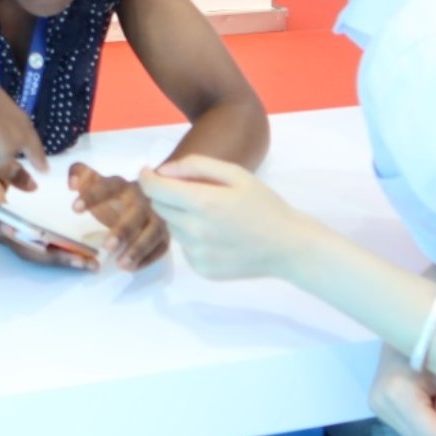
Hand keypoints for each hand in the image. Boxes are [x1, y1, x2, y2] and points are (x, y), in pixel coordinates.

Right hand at [0, 171, 95, 271]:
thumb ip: (11, 175)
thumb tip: (34, 186)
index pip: (6, 227)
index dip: (22, 234)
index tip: (39, 240)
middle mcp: (3, 232)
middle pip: (29, 250)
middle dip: (56, 256)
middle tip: (84, 261)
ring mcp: (10, 239)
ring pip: (37, 255)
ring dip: (62, 261)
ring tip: (89, 264)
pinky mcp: (18, 240)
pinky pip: (39, 251)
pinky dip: (58, 255)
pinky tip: (79, 257)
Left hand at [70, 163, 168, 270]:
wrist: (145, 199)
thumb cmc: (114, 195)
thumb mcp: (96, 182)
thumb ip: (80, 174)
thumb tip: (72, 183)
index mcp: (121, 185)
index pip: (107, 187)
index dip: (91, 196)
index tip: (74, 209)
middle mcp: (142, 198)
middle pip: (137, 212)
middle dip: (124, 229)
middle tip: (107, 247)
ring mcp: (157, 216)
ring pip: (154, 231)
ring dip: (139, 248)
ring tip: (121, 265)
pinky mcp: (165, 233)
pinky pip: (162, 245)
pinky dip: (149, 258)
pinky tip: (133, 267)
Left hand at [137, 154, 309, 279]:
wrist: (288, 247)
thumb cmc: (264, 205)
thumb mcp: (235, 174)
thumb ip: (196, 166)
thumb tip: (163, 171)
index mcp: (203, 203)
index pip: (155, 189)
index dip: (147, 177)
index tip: (148, 171)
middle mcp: (194, 231)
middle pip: (160, 207)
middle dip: (166, 194)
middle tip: (190, 190)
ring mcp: (197, 254)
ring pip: (171, 227)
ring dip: (180, 216)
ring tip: (210, 213)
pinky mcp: (201, 269)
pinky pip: (184, 247)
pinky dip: (191, 236)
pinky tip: (216, 234)